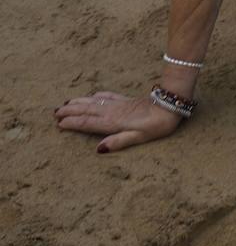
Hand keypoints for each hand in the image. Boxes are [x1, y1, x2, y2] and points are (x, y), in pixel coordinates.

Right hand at [54, 91, 182, 152]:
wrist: (171, 105)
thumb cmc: (157, 125)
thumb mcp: (140, 138)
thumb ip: (119, 142)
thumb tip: (98, 149)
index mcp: (114, 122)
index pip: (88, 123)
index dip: (73, 123)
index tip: (59, 124)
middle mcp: (113, 112)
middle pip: (87, 110)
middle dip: (70, 111)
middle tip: (55, 113)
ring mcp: (119, 104)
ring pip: (94, 102)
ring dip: (79, 102)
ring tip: (66, 103)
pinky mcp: (126, 99)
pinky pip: (107, 96)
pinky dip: (96, 96)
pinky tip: (92, 95)